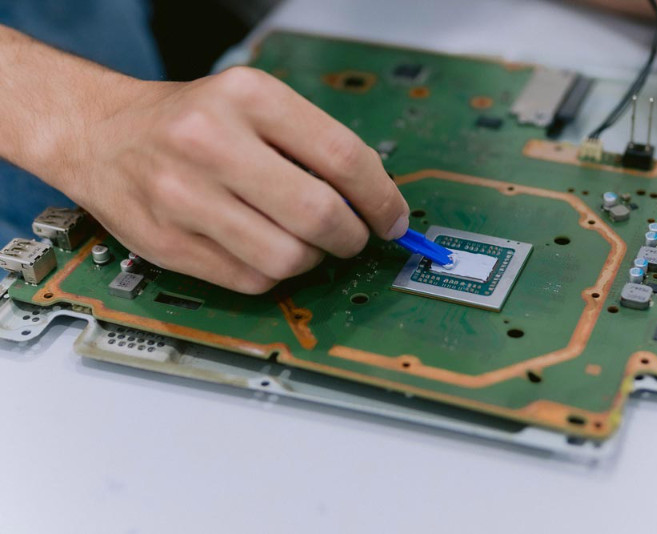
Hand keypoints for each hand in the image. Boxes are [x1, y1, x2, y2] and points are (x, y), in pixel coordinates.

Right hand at [61, 67, 409, 293]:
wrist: (101, 134)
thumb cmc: (188, 122)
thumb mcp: (253, 105)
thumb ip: (312, 145)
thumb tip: (373, 202)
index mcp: (247, 97)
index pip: (342, 156)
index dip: (381, 198)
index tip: (393, 218)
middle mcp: (212, 143)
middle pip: (319, 215)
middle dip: (352, 237)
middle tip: (354, 236)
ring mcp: (184, 197)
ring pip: (287, 258)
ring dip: (313, 258)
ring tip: (305, 242)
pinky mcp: (168, 243)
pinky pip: (251, 281)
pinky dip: (273, 274)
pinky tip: (265, 250)